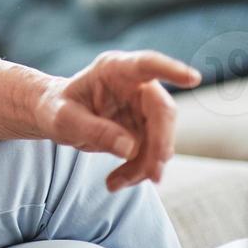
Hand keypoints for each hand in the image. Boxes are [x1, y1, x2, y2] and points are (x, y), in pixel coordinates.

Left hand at [32, 51, 200, 191]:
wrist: (55, 117)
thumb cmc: (55, 108)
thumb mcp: (62, 119)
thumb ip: (92, 129)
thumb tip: (129, 148)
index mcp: (114, 70)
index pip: (147, 64)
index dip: (171, 69)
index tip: (192, 78)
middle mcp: (136, 85)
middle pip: (162, 111)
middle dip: (160, 144)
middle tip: (153, 175)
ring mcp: (143, 108)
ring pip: (161, 138)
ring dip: (145, 165)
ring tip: (114, 183)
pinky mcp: (145, 129)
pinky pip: (152, 154)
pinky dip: (138, 171)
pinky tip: (115, 182)